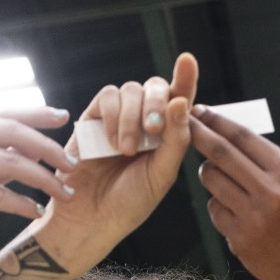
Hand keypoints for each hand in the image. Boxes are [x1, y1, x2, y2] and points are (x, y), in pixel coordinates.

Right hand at [0, 108, 77, 260]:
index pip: (3, 113)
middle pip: (11, 132)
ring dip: (43, 179)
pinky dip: (20, 203)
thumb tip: (30, 152)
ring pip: (9, 162)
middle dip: (48, 148)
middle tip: (73, 165)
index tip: (63, 117)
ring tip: (65, 193)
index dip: (35, 114)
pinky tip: (36, 211)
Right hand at [35, 53, 199, 267]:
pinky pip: (107, 97)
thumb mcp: (162, 175)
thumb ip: (176, 140)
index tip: (187, 60)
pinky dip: (113, 116)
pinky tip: (111, 143)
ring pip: (131, 90)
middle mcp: (144, 120)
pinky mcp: (93, 118)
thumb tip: (182, 101)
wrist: (92, 218)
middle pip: (156, 87)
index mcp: (167, 134)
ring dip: (132, 117)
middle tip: (154, 129)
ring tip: (126, 150)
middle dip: (157, 103)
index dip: (185, 77)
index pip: (180, 98)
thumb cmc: (129, 203)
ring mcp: (119, 117)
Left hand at [189, 105, 279, 279]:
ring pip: (213, 181)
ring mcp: (255, 216)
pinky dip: (218, 207)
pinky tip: (233, 214)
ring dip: (208, 174)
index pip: (244, 137)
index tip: (200, 111)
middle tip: (184, 122)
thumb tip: (230, 134)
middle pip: (222, 154)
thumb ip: (266, 161)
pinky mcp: (241, 238)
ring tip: (217, 178)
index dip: (218, 121)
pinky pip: (215, 210)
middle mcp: (272, 191)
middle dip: (199, 134)